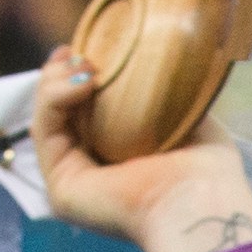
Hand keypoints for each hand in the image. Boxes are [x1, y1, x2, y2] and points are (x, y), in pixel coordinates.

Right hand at [28, 46, 251, 251]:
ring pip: (48, 119)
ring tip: (84, 66)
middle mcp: (95, 173)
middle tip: (77, 52)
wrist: (200, 202)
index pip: (88, 112)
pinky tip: (82, 84)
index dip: (79, 77)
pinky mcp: (62, 189)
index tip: (88, 50)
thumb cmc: (207, 168)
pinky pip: (44, 131)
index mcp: (123, 160)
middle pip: (61, 113)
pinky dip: (54, 99)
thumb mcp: (190, 116)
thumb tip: (155, 61)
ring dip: (55, 81)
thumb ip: (166, 93)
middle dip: (60, 74)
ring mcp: (75, 182)